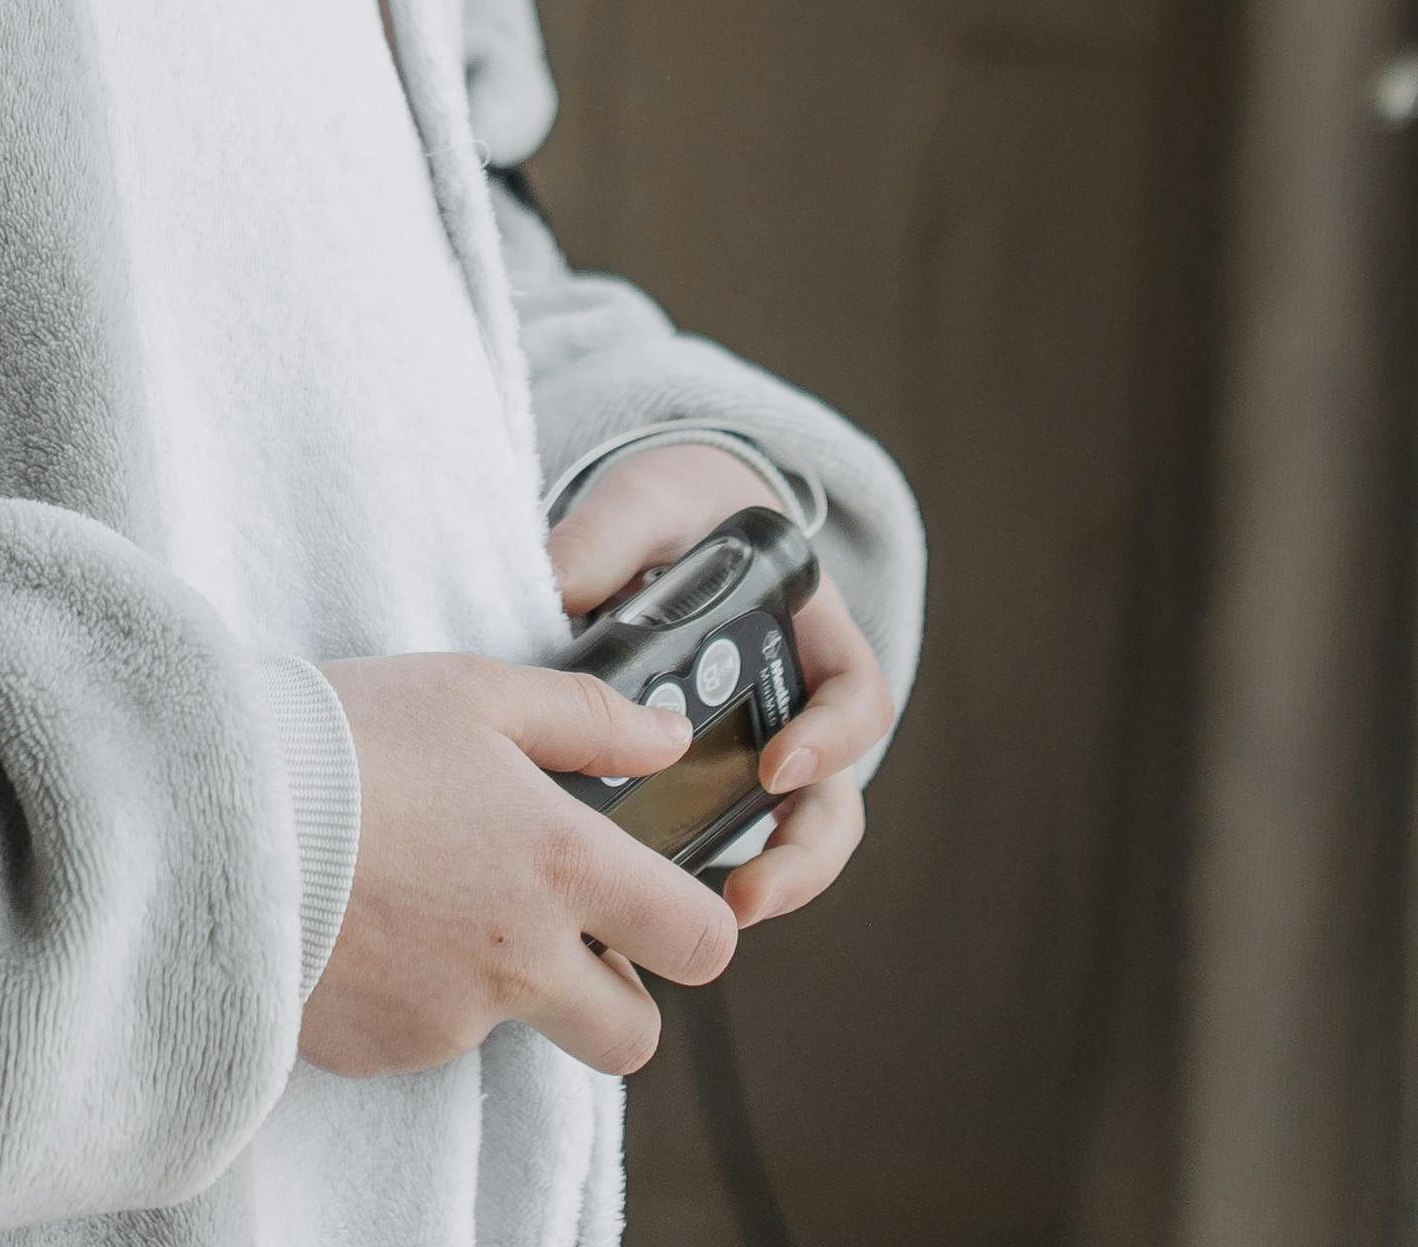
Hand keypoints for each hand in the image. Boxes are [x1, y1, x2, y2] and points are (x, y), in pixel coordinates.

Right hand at [299, 654, 734, 1078]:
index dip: (696, 926)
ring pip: (513, 1028)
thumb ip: (586, 716)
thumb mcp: (470, 691)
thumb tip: (668, 738)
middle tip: (556, 934)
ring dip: (488, 981)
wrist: (206, 816)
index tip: (656, 901)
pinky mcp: (381, 1050)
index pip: (701, 939)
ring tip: (411, 895)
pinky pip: (420, 1037)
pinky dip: (404, 993)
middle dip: (614, 997)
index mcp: (561, 865)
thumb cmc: (342, 740)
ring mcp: (451, 1018)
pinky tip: (358, 924)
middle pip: (632, 1035)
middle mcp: (522, 959)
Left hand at [543, 442, 894, 931]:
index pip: (856, 699)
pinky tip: (651, 898)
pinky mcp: (709, 779)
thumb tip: (561, 583)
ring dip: (770, 880)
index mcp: (813, 636)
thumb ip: (613, 533)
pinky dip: (701, 867)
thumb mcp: (649, 501)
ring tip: (717, 917)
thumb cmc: (674, 511)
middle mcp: (800, 706)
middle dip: (802, 855)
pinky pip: (723, 834)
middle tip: (748, 895)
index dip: (829, 740)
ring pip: (792, 833)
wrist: (663, 526)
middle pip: (834, 799)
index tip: (775, 767)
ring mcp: (763, 750)